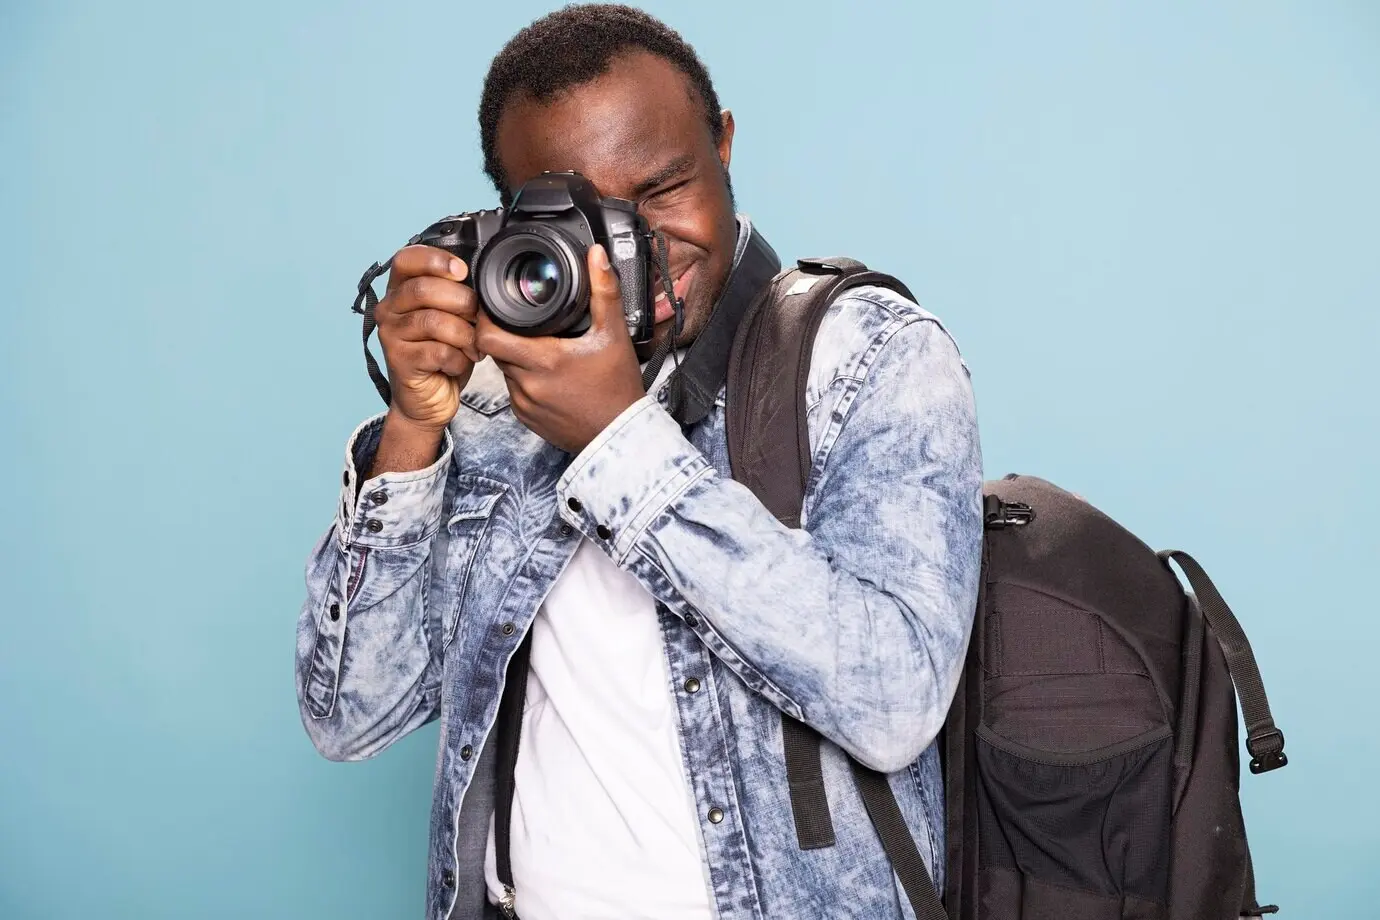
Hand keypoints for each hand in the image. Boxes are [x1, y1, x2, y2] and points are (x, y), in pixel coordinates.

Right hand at [375, 245, 482, 432]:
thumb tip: (483, 279)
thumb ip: (457, 295)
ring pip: (433, 322)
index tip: (463, 271)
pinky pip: (438, 352)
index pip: (407, 259)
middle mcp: (389, 308)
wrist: (428, 400)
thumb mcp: (453, 317)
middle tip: (477, 318)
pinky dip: (458, 359)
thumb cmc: (442, 353)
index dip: (436, 260)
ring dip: (464, 335)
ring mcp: (390, 335)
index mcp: (400, 289)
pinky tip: (458, 363)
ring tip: (473, 347)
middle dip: (462, 302)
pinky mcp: (399, 361)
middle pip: (424, 289)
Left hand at [476, 244, 645, 453]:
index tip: (494, 306)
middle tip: (520, 322)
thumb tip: (596, 256)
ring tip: (539, 348)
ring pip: (505, 371)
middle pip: (496, 350)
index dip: (485, 318)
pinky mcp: (527, 419)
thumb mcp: (614, 334)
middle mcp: (527, 384)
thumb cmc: (619, 390)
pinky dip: (525, 381)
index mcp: (543, 360)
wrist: (622, 436)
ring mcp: (525, 404)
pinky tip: (547, 376)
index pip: (488, 335)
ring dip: (515, 358)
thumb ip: (603, 291)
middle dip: (504, 334)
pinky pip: (515, 393)